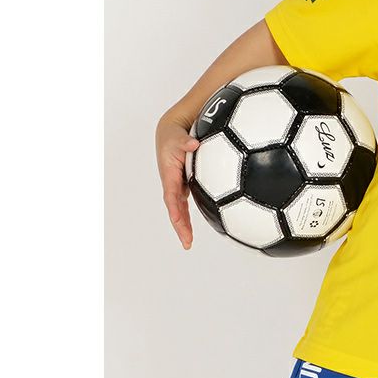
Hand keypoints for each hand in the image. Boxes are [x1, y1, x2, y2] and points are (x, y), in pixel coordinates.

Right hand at [155, 115, 199, 249]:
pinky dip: (193, 213)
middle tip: (186, 242)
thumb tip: (194, 143)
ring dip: (184, 225)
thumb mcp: (177, 136)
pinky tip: (208, 222)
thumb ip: (184, 141)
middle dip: (179, 226)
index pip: (171, 196)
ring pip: (181, 209)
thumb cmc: (173, 136)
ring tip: (188, 242)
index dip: (174, 210)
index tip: (178, 221)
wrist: (170, 134)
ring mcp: (179, 186)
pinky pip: (189, 202)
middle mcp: (173, 184)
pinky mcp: (186, 185)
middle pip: (175, 209)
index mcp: (169, 175)